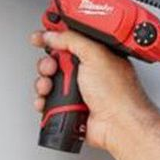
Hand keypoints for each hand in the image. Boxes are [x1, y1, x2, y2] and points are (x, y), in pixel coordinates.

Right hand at [29, 29, 154, 151]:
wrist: (118, 125)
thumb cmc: (118, 93)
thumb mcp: (95, 55)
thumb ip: (72, 39)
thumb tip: (54, 34)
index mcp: (97, 55)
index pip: (71, 39)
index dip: (54, 36)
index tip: (41, 35)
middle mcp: (89, 72)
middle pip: (56, 61)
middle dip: (47, 63)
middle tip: (50, 67)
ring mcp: (80, 91)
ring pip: (50, 82)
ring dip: (44, 83)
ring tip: (49, 87)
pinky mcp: (71, 108)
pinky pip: (49, 101)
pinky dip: (44, 101)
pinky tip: (48, 101)